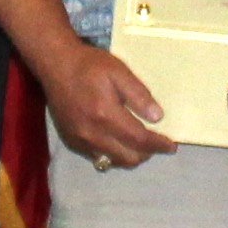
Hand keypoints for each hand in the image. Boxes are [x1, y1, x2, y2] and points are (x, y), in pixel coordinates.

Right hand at [31, 36, 172, 168]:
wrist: (56, 65)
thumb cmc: (89, 65)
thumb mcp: (118, 72)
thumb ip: (138, 95)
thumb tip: (157, 117)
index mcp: (106, 115)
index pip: (139, 140)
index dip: (158, 145)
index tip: (171, 146)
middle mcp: (92, 133)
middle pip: (128, 158)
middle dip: (146, 153)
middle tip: (156, 143)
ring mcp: (80, 140)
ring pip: (112, 161)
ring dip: (129, 156)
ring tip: (138, 143)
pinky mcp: (72, 141)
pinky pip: (97, 157)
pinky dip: (112, 153)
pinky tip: (117, 140)